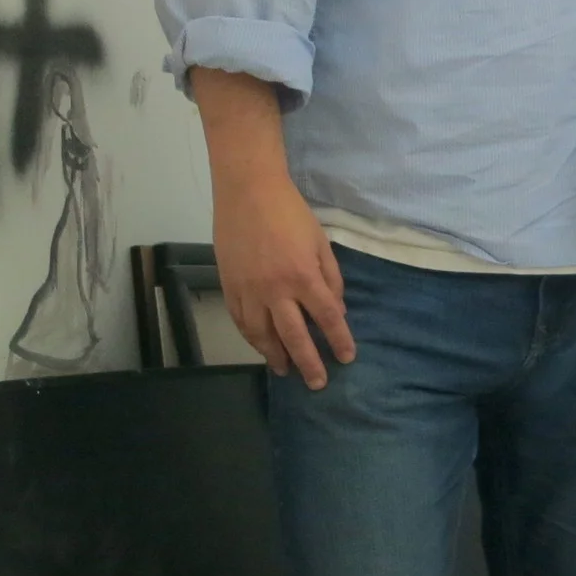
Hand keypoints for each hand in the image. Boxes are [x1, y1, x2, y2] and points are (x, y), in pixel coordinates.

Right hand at [190, 67, 356, 387]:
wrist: (248, 191)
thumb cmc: (291, 213)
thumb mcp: (321, 243)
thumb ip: (331, 279)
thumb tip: (336, 311)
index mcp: (304, 276)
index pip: (327, 318)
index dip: (338, 340)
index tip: (346, 358)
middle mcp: (276, 289)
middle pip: (294, 336)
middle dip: (308, 363)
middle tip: (317, 383)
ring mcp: (249, 290)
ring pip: (262, 335)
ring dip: (275, 356)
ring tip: (285, 371)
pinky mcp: (229, 286)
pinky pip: (241, 321)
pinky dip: (251, 338)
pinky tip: (261, 347)